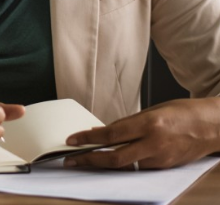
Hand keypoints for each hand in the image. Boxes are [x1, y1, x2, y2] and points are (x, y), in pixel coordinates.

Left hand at [64, 97, 219, 168]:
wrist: (213, 126)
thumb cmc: (183, 113)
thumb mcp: (151, 111)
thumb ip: (126, 123)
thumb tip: (101, 132)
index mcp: (150, 124)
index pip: (111, 134)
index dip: (88, 139)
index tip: (72, 140)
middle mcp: (155, 143)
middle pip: (116, 157)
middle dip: (90, 160)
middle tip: (71, 160)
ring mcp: (161, 158)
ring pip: (126, 165)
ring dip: (104, 164)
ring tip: (86, 160)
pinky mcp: (165, 167)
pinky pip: (138, 167)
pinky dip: (123, 164)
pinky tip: (110, 160)